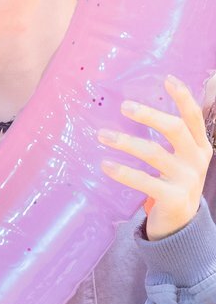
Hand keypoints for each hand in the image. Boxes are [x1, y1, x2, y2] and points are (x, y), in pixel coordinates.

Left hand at [98, 75, 211, 239]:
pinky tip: (106, 166)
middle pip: (175, 129)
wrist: (182, 224)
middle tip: (124, 106)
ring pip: (154, 153)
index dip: (183, 97)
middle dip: (149, 115)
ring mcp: (187, 180)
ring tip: (102, 135)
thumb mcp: (183, 157)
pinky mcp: (173, 198)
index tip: (167, 79)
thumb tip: (142, 104)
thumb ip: (175, 135)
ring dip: (126, 142)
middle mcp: (197, 160)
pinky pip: (145, 181)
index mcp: (201, 146)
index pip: (194, 117)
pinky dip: (124, 172)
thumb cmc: (176, 181)